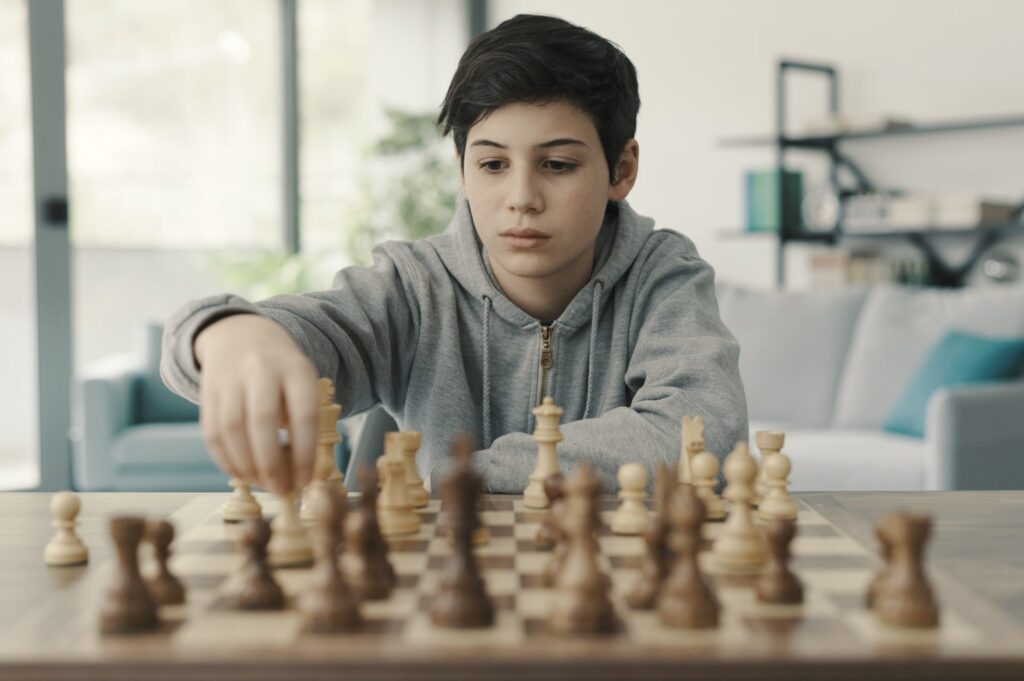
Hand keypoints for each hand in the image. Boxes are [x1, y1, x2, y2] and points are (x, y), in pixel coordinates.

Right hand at [194, 314, 317, 493]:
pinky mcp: (206, 391)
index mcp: (295, 368)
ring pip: (231, 428)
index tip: (305, 481)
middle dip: (271, 463)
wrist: (241, 334)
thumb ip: (302, 421)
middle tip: (280, 490)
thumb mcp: (302, 383)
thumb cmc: (282, 372)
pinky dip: (225, 459)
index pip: (303, 414)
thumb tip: (297, 473)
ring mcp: (229, 378)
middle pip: (262, 421)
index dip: (304, 452)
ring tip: (261, 484)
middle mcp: (261, 369)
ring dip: (246, 465)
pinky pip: (211, 431)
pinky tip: (240, 472)